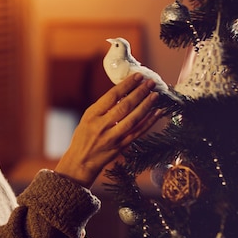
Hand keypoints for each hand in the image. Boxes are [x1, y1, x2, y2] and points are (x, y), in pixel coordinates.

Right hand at [54, 73, 160, 187]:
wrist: (80, 162)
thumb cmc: (83, 137)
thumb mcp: (87, 119)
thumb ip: (103, 107)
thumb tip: (123, 93)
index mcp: (91, 115)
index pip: (112, 96)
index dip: (126, 85)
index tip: (137, 76)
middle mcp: (102, 126)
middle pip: (125, 106)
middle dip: (139, 92)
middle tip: (150, 82)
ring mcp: (112, 137)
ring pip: (133, 119)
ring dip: (146, 105)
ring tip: (155, 95)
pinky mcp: (121, 147)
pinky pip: (138, 132)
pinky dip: (148, 122)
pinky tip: (157, 113)